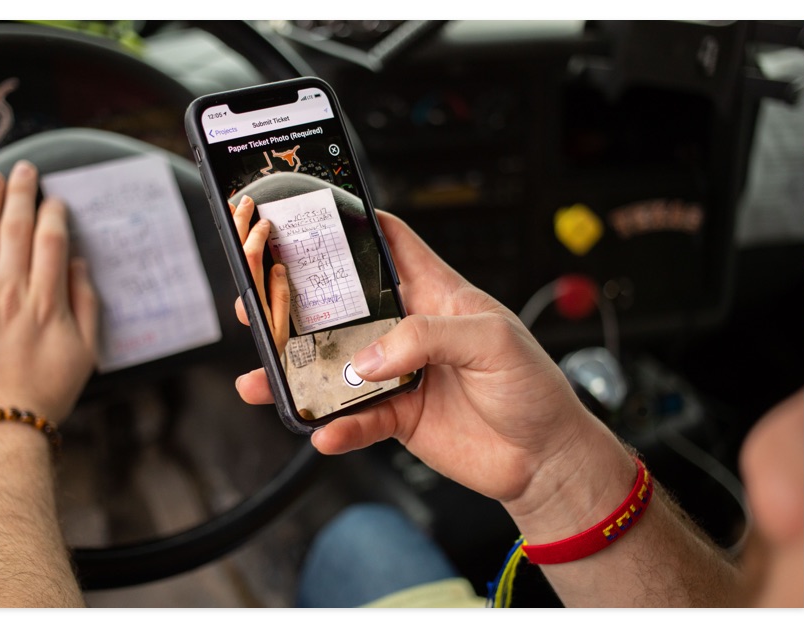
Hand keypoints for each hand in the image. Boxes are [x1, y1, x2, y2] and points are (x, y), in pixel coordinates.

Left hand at [0, 161, 99, 424]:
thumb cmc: (44, 393)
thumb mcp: (85, 352)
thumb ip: (85, 304)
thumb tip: (79, 266)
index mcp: (47, 302)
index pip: (51, 242)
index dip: (53, 214)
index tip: (54, 199)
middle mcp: (9, 293)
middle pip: (15, 230)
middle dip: (21, 194)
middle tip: (24, 169)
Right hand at [232, 211, 619, 511]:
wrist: (546, 458)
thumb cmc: (535, 389)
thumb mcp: (494, 343)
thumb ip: (430, 337)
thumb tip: (369, 357)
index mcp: (439, 295)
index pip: (392, 245)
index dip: (355, 225)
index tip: (309, 215)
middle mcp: (413, 331)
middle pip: (345, 308)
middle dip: (300, 304)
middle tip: (257, 301)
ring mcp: (401, 375)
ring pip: (336, 368)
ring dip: (298, 373)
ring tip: (262, 378)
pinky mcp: (400, 418)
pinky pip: (355, 419)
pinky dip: (336, 427)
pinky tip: (323, 432)